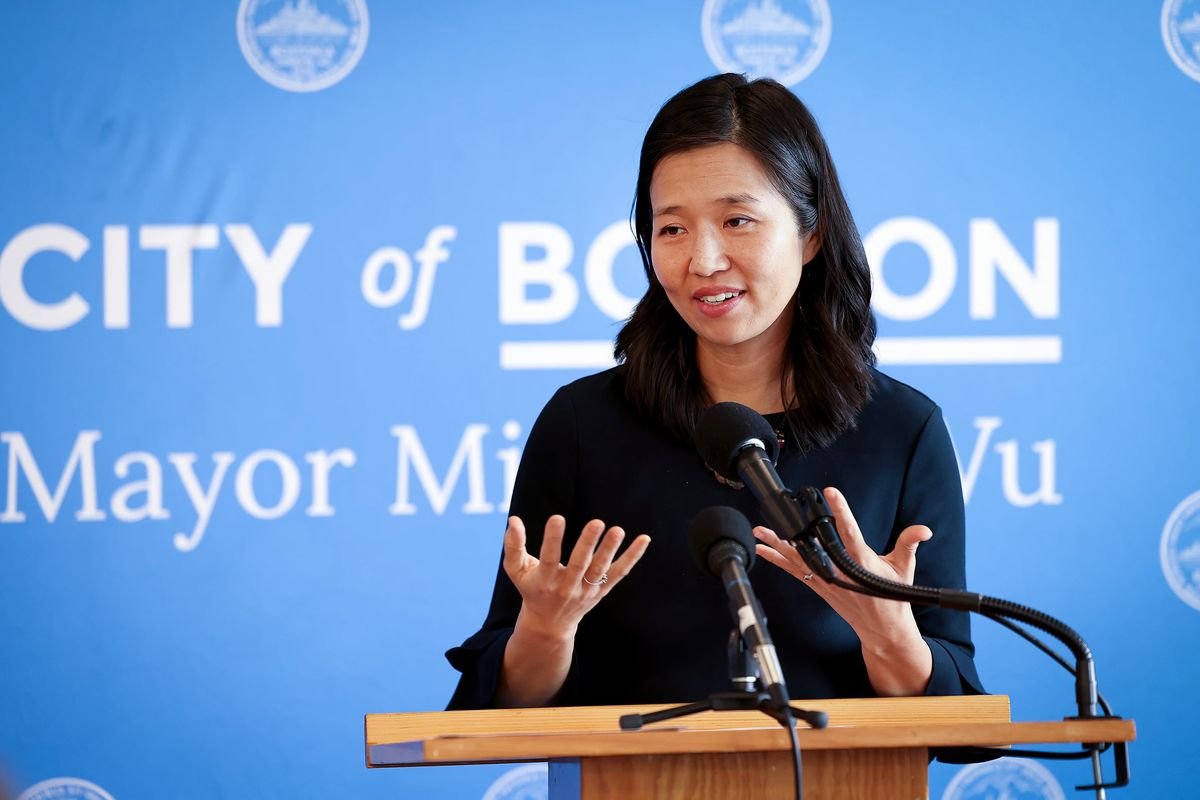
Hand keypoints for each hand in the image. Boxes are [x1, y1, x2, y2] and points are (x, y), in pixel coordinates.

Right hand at [503, 514, 650, 642]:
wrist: (549, 624)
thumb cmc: (531, 588)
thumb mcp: (516, 570)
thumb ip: (513, 545)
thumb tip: (513, 519)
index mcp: (544, 581)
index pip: (549, 559)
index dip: (552, 539)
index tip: (557, 517)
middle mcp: (567, 587)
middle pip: (579, 565)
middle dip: (588, 544)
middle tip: (597, 522)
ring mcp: (587, 591)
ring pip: (601, 570)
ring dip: (610, 550)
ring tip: (617, 530)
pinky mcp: (602, 591)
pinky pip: (619, 573)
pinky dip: (633, 557)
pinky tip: (644, 539)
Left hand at [753, 487, 932, 694]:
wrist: (883, 630)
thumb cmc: (893, 596)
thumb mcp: (904, 568)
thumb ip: (909, 543)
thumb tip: (924, 529)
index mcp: (862, 562)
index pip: (850, 532)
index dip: (841, 512)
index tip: (831, 493)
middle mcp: (841, 571)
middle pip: (814, 546)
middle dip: (795, 531)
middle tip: (779, 514)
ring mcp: (827, 580)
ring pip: (798, 559)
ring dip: (777, 545)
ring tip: (760, 531)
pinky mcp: (820, 587)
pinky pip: (795, 572)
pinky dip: (778, 561)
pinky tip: (764, 551)